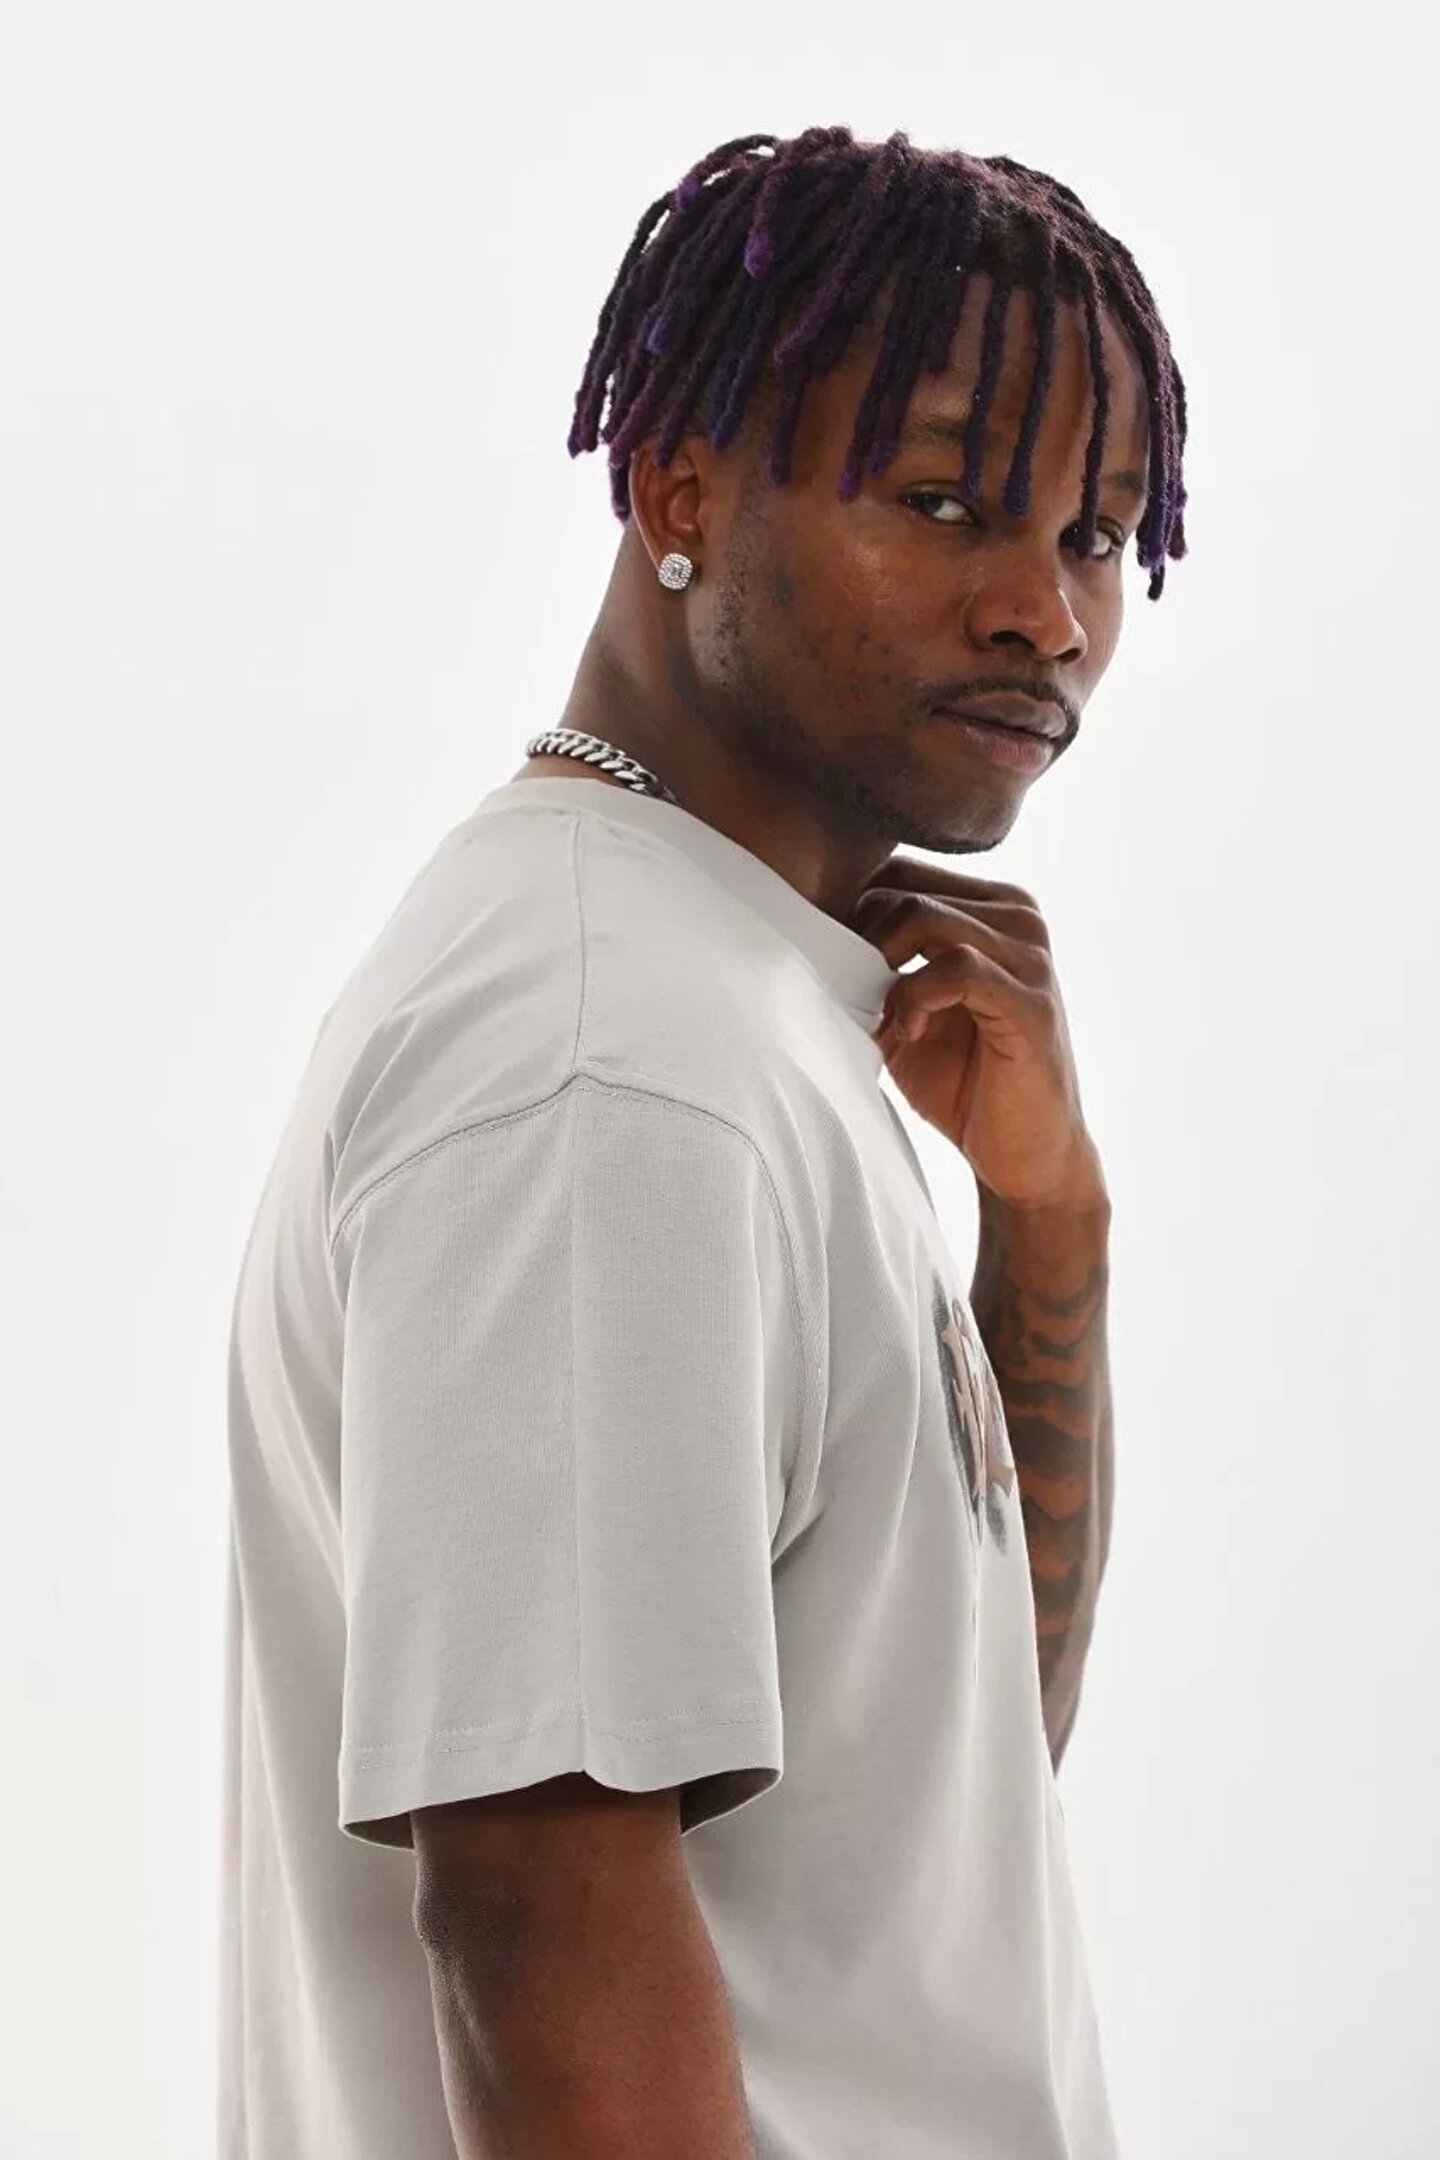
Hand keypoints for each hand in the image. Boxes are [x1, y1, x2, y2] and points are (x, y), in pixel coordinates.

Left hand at [850, 853, 1107, 1213]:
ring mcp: (1032, 956)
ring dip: (882, 970)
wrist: (1023, 1156)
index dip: (850, 911)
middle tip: (850, 1000)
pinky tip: (907, 1035)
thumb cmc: (964, 1081)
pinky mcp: (1033, 1003)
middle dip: (860, 944)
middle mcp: (1020, 917)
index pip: (900, 869)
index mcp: (992, 907)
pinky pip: (957, 969)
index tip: (830, 966)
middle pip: (905, 889)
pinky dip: (915, 998)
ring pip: (926, 917)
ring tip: (879, 1019)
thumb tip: (805, 931)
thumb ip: (876, 965)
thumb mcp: (909, 1010)